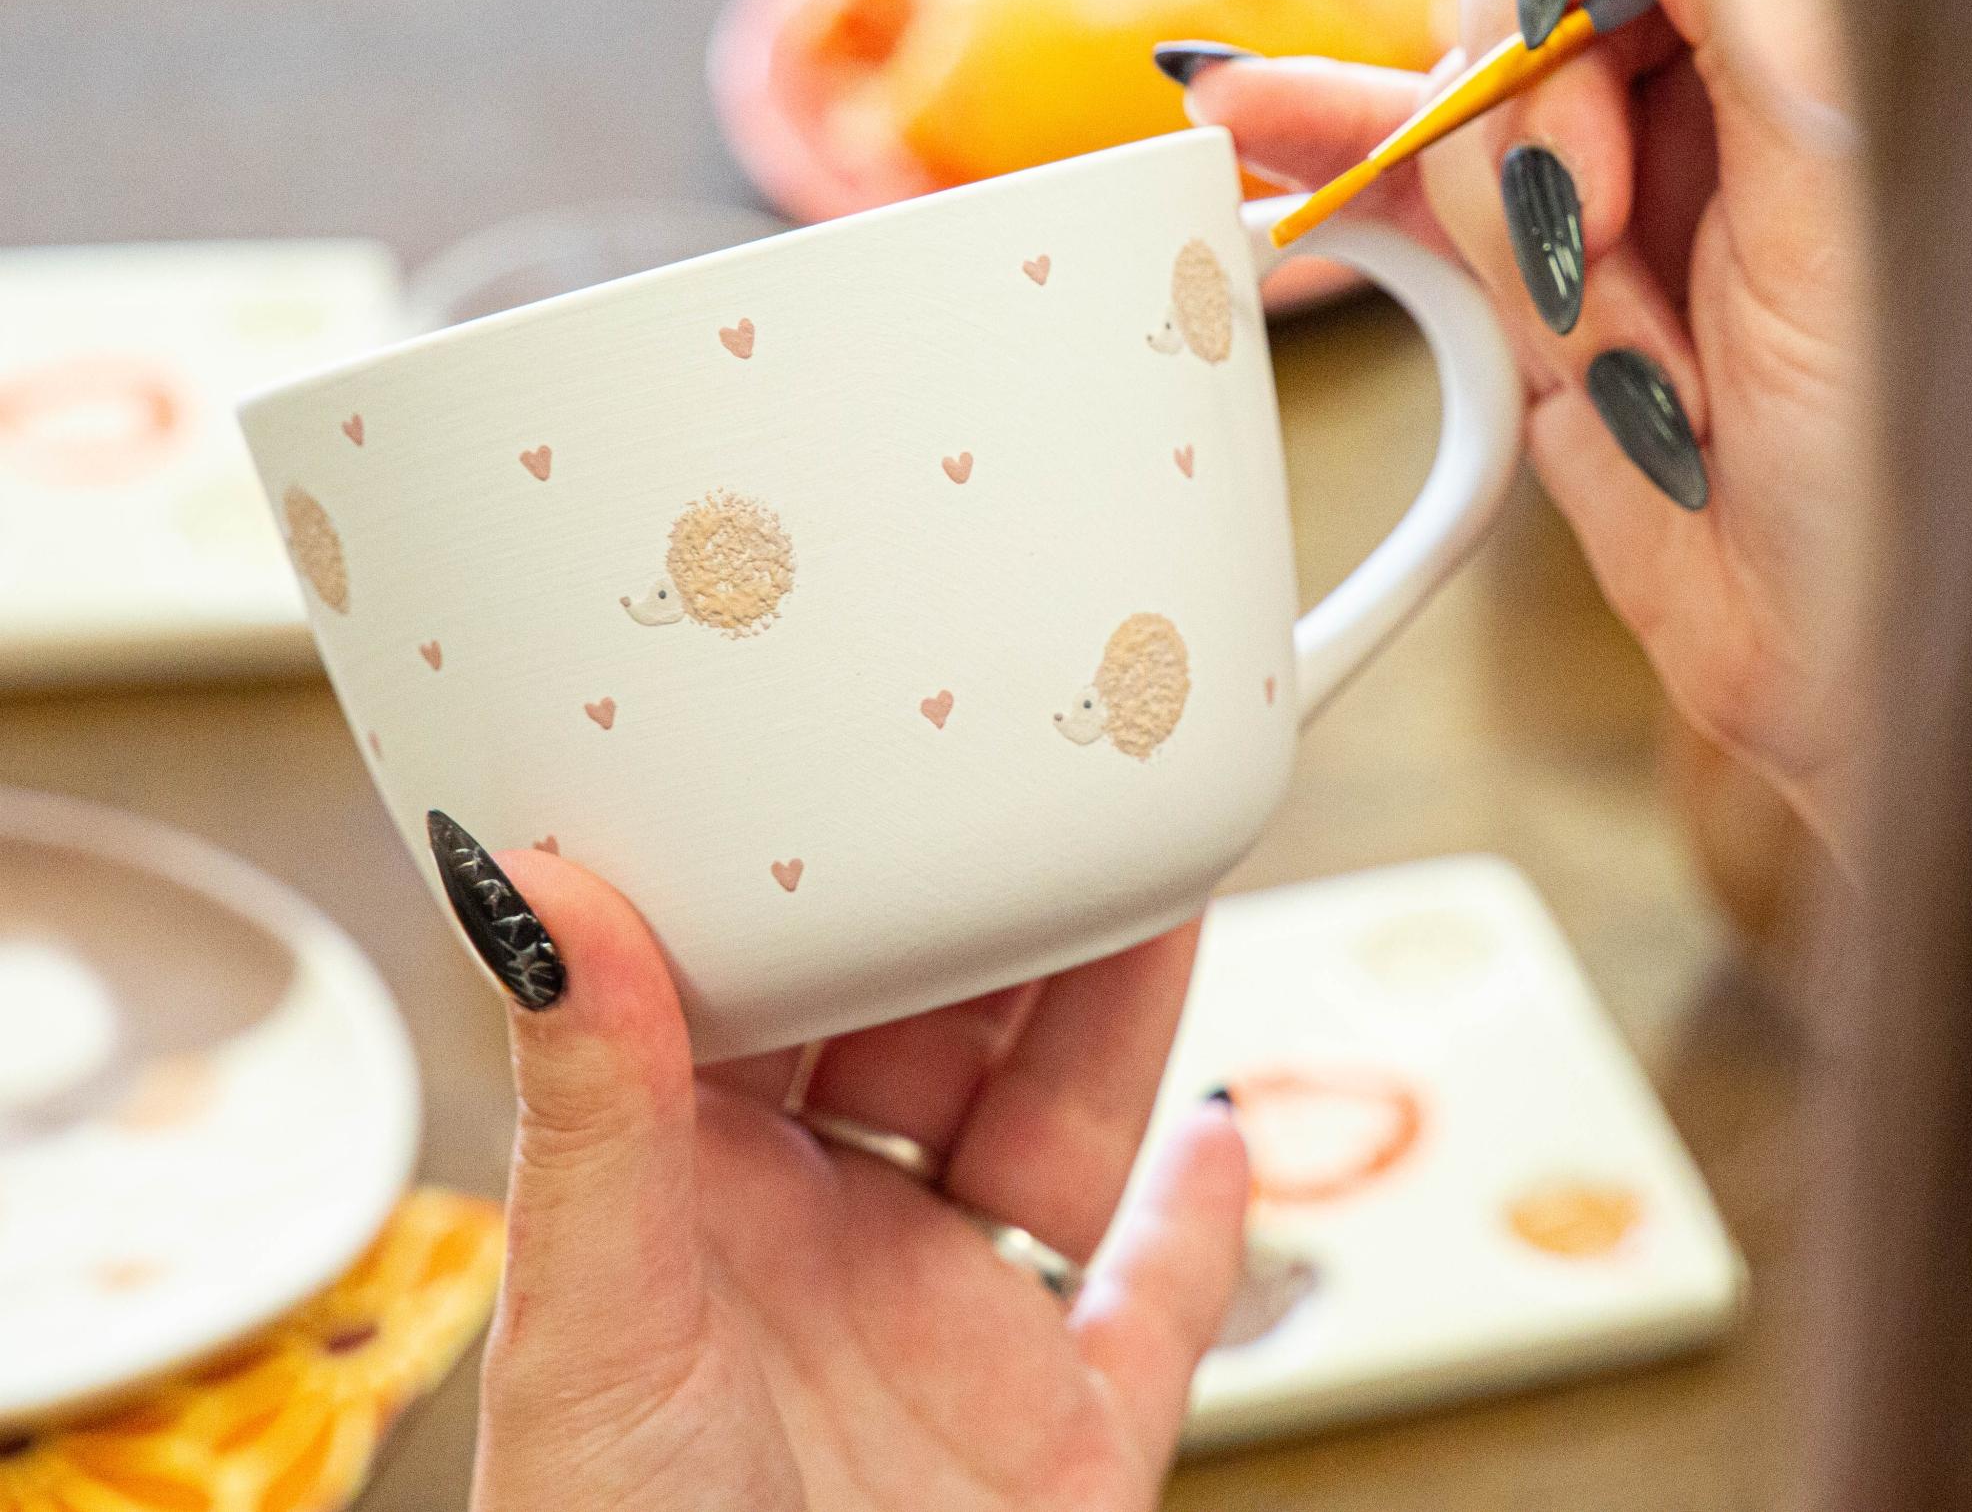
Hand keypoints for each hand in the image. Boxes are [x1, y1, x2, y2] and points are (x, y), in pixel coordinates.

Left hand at [460, 843, 1244, 1511]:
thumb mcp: (598, 1329)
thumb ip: (592, 1112)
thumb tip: (529, 881)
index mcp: (691, 1204)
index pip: (764, 987)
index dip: (821, 867)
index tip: (864, 740)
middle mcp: (823, 1250)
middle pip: (936, 1030)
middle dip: (997, 905)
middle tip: (1053, 766)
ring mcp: (950, 1343)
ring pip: (1060, 1130)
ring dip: (1121, 1010)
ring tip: (1159, 869)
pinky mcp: (1065, 1439)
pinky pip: (1152, 1308)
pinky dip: (1208, 1228)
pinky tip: (1234, 1137)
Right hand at [1180, 0, 1870, 849]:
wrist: (1829, 656)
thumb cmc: (1898, 464)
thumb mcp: (1839, 222)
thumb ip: (1758, 4)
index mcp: (1827, 31)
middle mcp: (1716, 75)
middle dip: (1544, 80)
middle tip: (1603, 210)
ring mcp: (1614, 167)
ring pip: (1473, 79)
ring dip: (1509, 208)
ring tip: (1610, 333)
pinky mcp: (1531, 258)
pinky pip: (1410, 170)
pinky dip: (1332, 145)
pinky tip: (1244, 111)